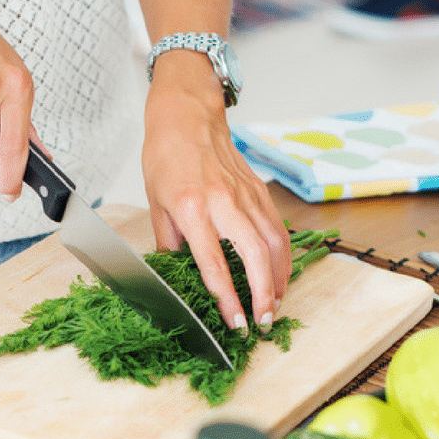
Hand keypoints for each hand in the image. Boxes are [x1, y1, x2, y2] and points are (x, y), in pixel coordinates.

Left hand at [142, 56, 290, 331]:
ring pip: (273, 243)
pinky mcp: (259, 191)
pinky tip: (280, 275)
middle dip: (262, 295)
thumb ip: (169, 243)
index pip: (214, 263)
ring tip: (275, 305)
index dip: (227, 298)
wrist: (188, 115)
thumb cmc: (166, 157)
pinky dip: (283, 256)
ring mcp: (246, 195)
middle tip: (264, 322)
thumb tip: (177, 276)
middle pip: (253, 256)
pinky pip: (277, 229)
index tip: (235, 323)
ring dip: (278, 279)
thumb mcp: (156, 203)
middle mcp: (223, 202)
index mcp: (192, 208)